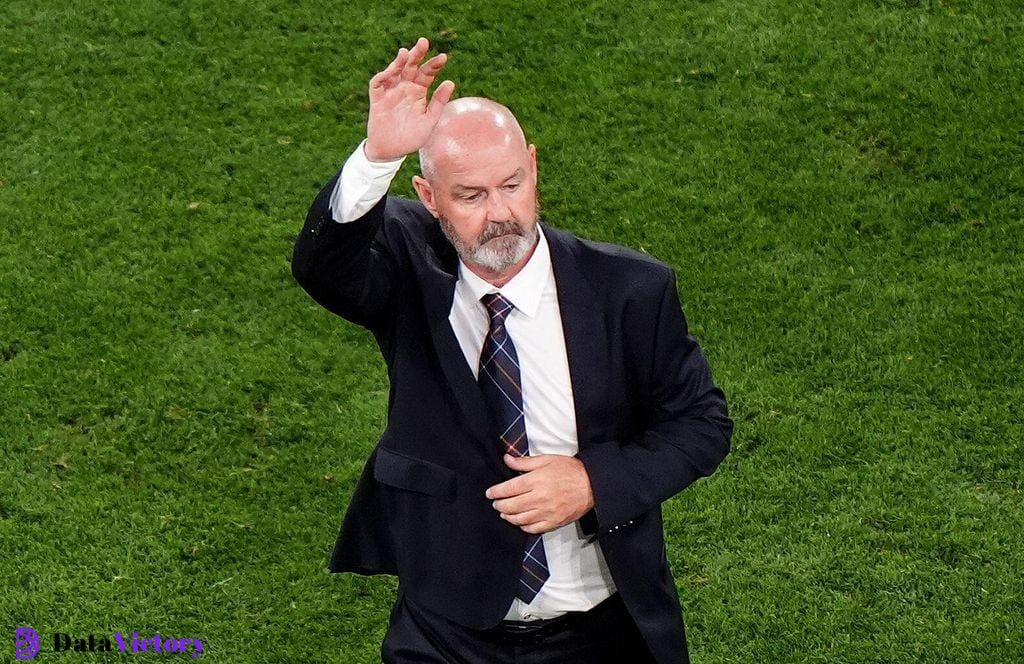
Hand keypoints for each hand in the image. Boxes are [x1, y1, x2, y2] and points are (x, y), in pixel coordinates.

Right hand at [365, 37, 455, 161]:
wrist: (391, 151)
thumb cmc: (412, 137)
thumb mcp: (429, 120)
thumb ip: (439, 102)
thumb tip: (451, 82)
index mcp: (419, 92)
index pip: (427, 73)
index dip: (434, 65)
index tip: (443, 57)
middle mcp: (405, 88)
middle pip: (411, 66)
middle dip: (417, 54)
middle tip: (424, 42)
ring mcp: (391, 92)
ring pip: (395, 71)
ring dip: (399, 61)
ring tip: (406, 52)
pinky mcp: (377, 98)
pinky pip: (377, 83)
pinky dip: (383, 76)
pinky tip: (391, 71)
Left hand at [485, 454, 595, 534]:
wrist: (592, 485)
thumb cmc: (570, 470)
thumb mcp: (546, 460)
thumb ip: (524, 462)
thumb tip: (507, 459)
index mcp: (536, 481)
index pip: (508, 489)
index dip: (496, 492)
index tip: (490, 493)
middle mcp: (539, 498)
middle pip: (511, 506)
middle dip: (499, 505)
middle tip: (496, 503)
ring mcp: (546, 512)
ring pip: (519, 519)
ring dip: (508, 517)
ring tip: (504, 513)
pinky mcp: (554, 522)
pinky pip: (533, 529)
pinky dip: (523, 526)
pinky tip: (520, 521)